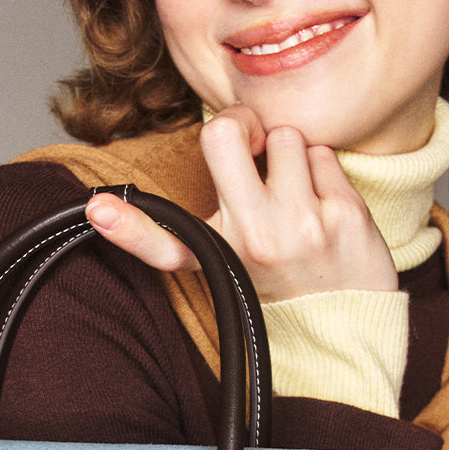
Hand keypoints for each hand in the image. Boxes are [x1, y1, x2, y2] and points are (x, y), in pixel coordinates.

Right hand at [85, 105, 397, 302]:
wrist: (350, 326)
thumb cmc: (286, 277)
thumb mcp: (233, 257)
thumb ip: (215, 208)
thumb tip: (206, 142)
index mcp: (215, 253)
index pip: (161, 243)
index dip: (126, 226)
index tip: (99, 211)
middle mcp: (252, 241)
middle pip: (223, 135)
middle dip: (241, 123)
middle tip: (253, 142)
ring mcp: (300, 226)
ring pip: (285, 135)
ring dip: (291, 153)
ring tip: (296, 192)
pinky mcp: (342, 215)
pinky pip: (323, 153)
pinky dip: (323, 169)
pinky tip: (324, 203)